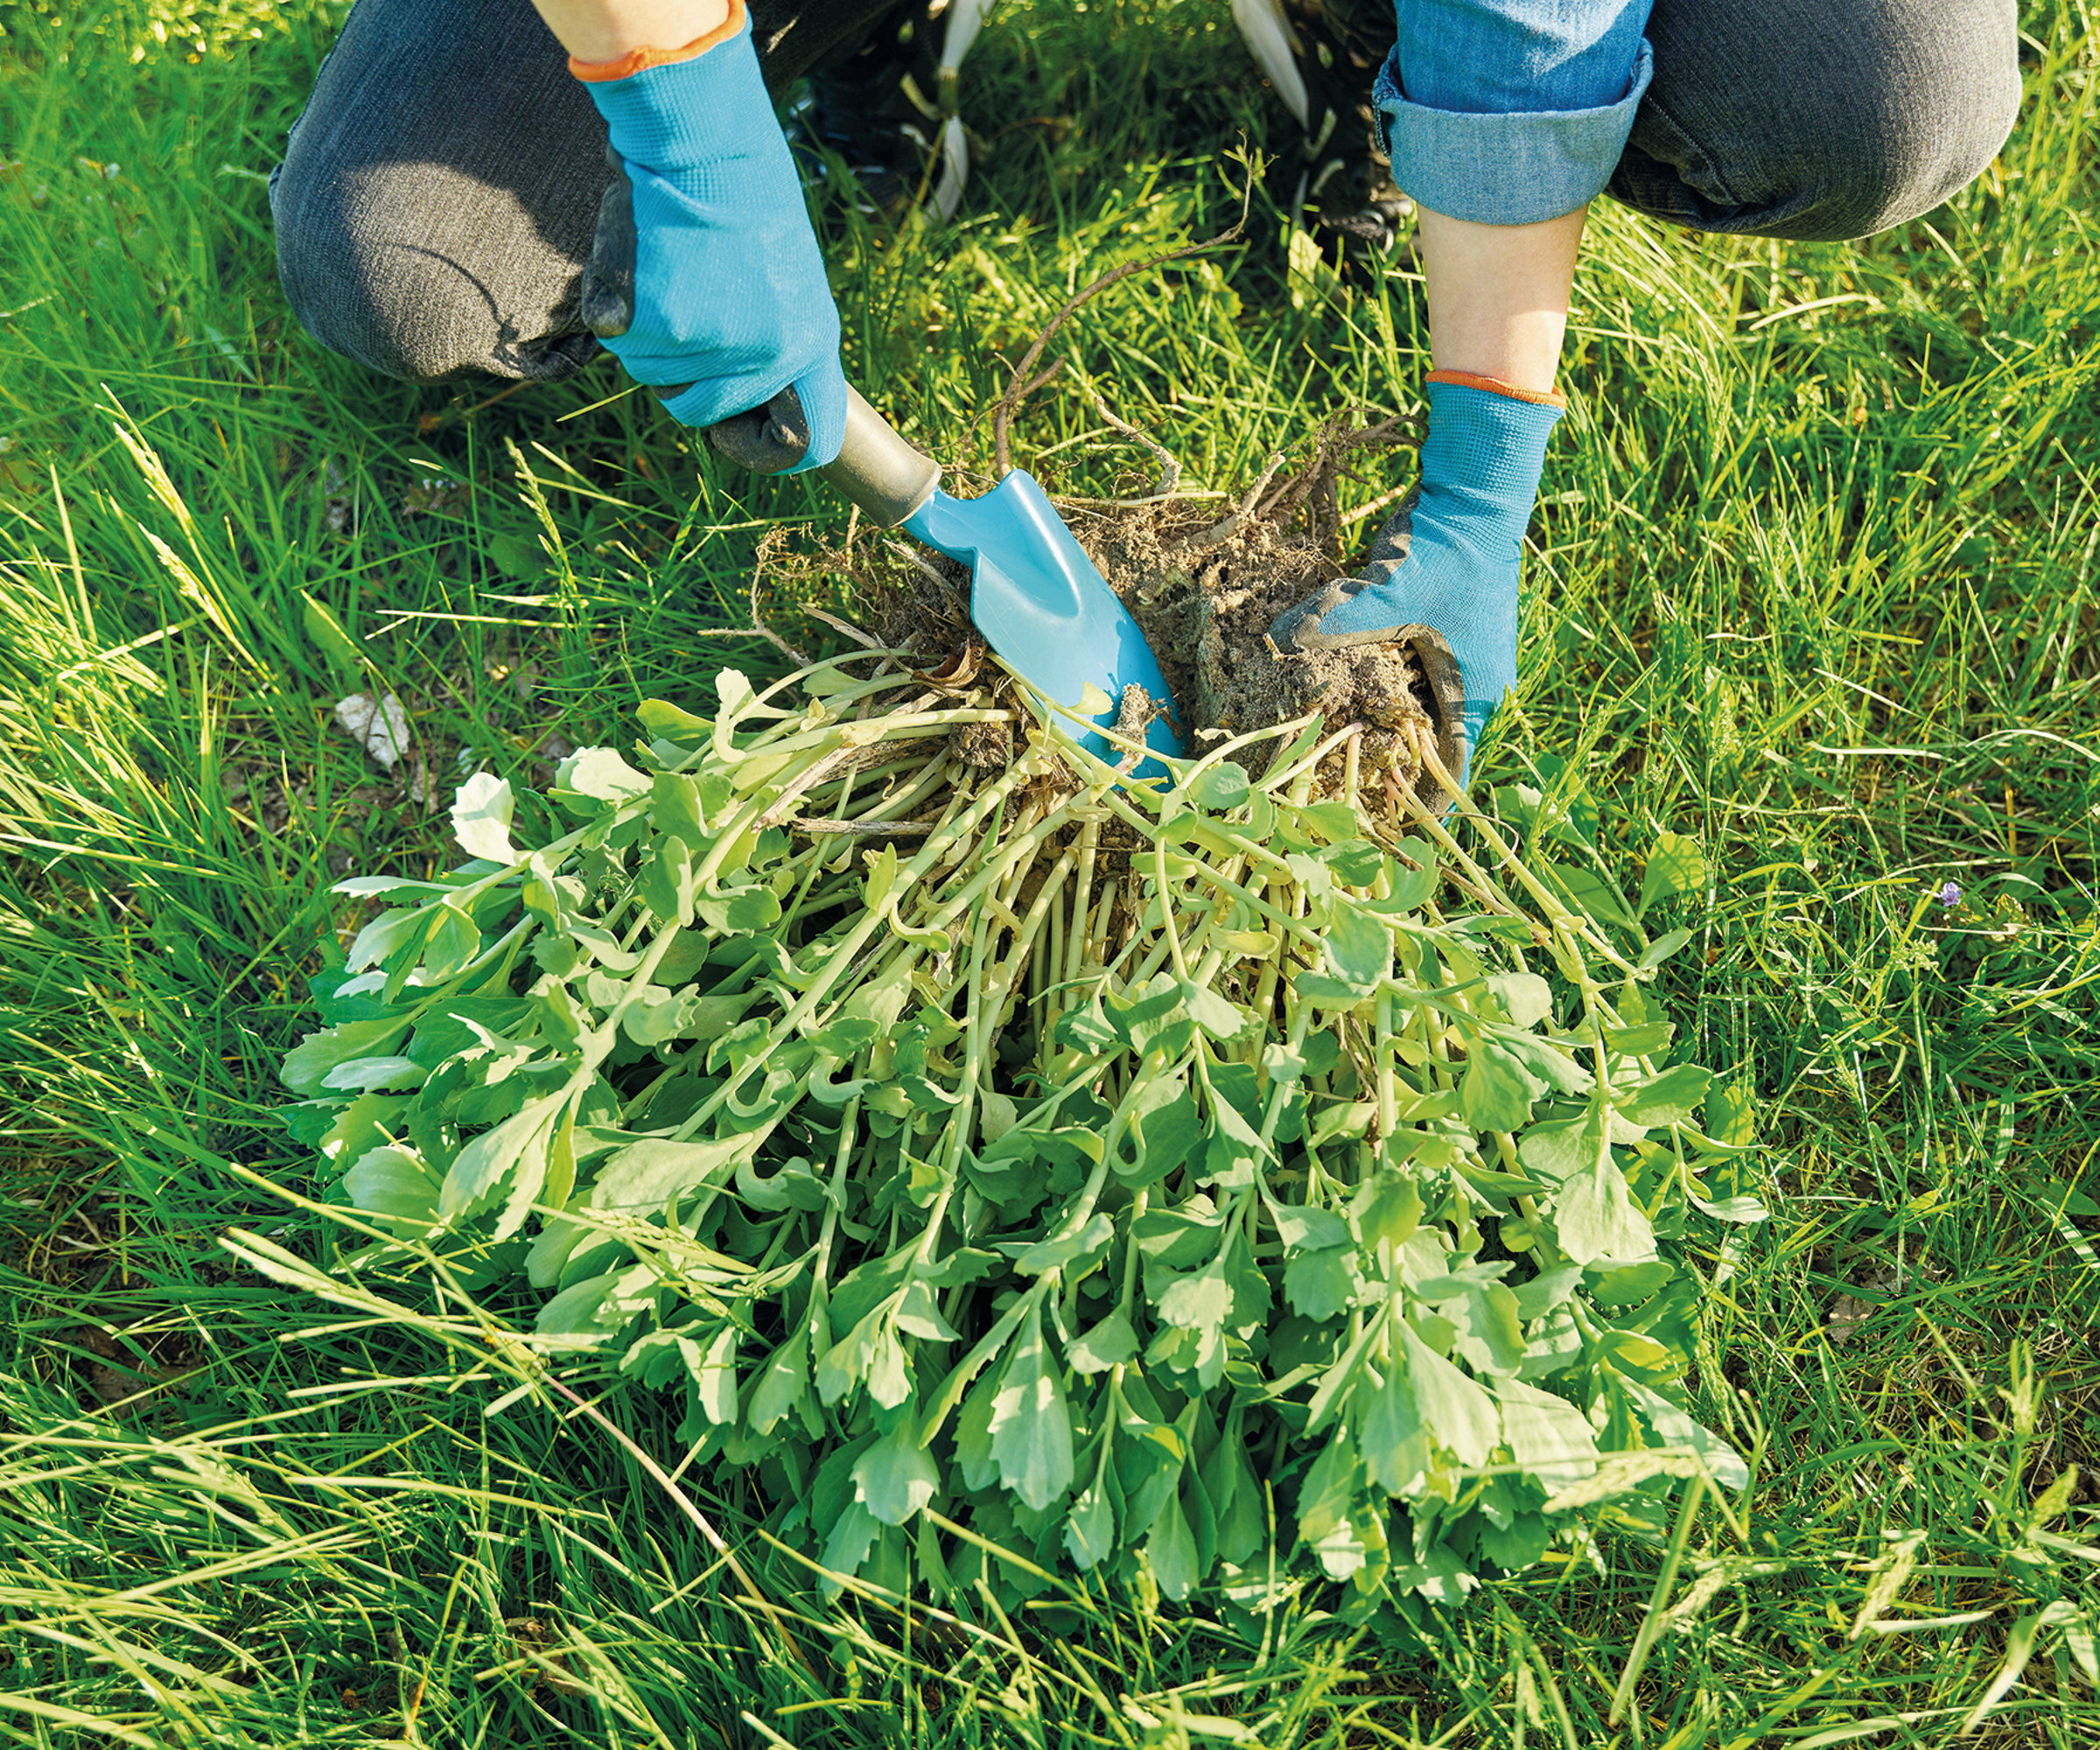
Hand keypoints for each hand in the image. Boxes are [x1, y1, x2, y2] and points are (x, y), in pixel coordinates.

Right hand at [574, 2, 846, 469]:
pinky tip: (644, 266)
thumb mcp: (785, 280)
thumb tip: (754, 412)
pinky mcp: (670, 326)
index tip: (746, 435)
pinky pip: (626, 347)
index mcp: (812, 345)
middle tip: (682, 313)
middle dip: (681, 376)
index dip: (773, 450)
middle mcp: (772, 356)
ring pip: (656, 378)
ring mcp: (720, 345)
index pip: (811, 442)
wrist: (705, 145)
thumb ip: (774, 343)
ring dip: (649, 340)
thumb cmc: (743, 202)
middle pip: (702, 412)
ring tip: (670, 274)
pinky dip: (619, 313)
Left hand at [1268, 374, 1562, 782]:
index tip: (1387, 838)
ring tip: (1331, 769)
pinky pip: (1401, 682)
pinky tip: (1335, 708)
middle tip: (1343, 807)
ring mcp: (1452, 663)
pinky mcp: (1432, 639)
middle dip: (1388, 778)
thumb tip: (1278, 640)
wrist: (1474, 495)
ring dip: (1378, 738)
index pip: (1452, 773)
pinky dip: (1373, 698)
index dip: (1420, 809)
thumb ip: (1337, 621)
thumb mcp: (1392, 593)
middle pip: (1428, 751)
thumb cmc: (1448, 551)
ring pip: (1412, 717)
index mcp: (1475, 695)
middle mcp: (1469, 687)